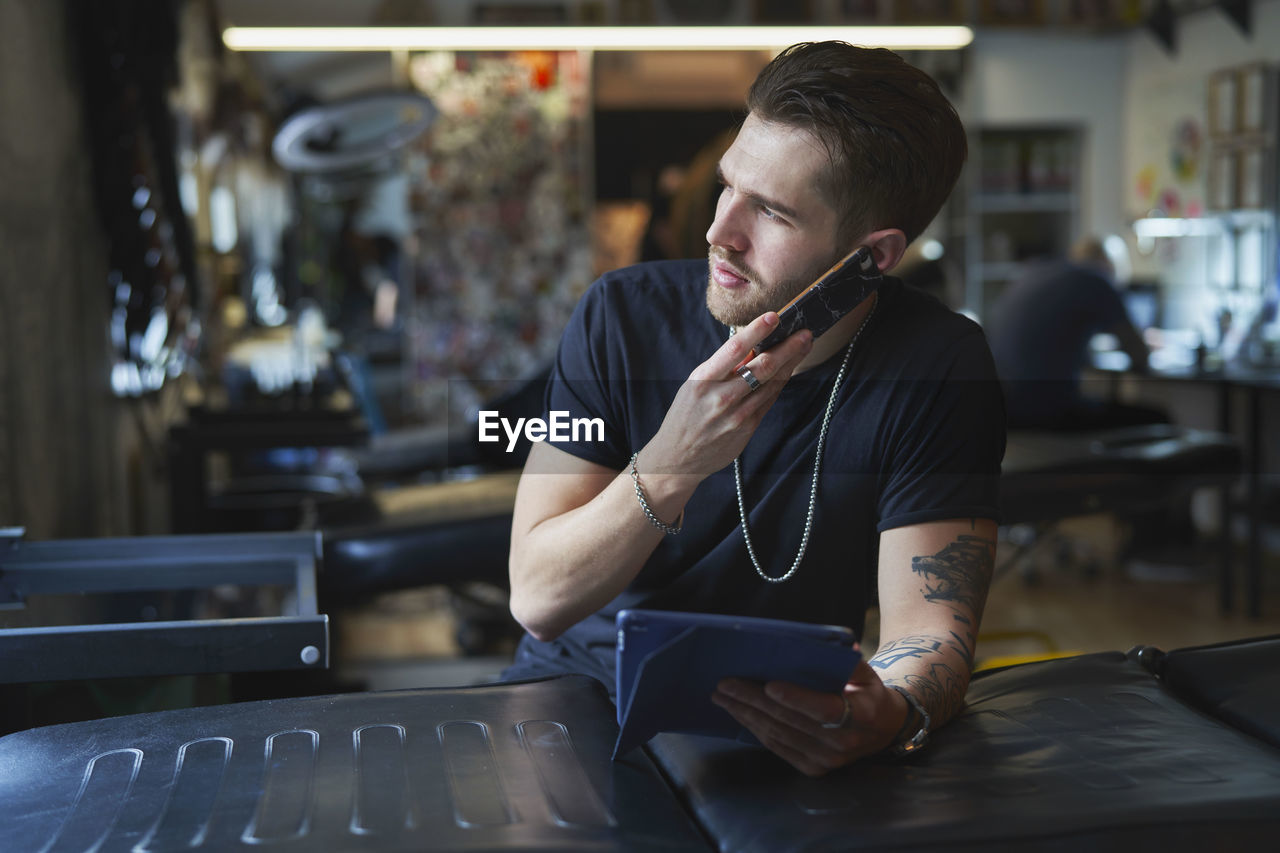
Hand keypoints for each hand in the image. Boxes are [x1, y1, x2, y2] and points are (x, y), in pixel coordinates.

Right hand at [641, 312, 812, 479]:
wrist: (677, 459)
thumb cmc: (685, 415)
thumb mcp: (695, 385)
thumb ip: (722, 368)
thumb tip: (751, 345)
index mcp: (703, 380)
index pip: (734, 349)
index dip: (757, 331)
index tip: (775, 316)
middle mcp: (721, 398)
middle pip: (762, 367)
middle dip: (788, 348)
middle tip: (805, 332)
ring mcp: (736, 415)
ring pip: (771, 384)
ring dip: (791, 363)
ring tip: (803, 346)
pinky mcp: (747, 429)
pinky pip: (768, 400)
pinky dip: (779, 382)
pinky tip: (789, 369)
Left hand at [712, 659, 907, 776]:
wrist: (882, 728)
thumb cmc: (867, 691)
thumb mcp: (865, 672)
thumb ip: (845, 660)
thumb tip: (822, 645)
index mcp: (861, 715)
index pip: (825, 709)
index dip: (796, 698)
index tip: (769, 685)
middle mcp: (844, 743)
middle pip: (792, 721)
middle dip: (754, 701)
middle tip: (726, 684)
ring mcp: (827, 760)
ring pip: (779, 735)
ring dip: (746, 715)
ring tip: (723, 696)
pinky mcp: (813, 768)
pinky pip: (778, 747)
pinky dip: (755, 729)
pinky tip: (739, 713)